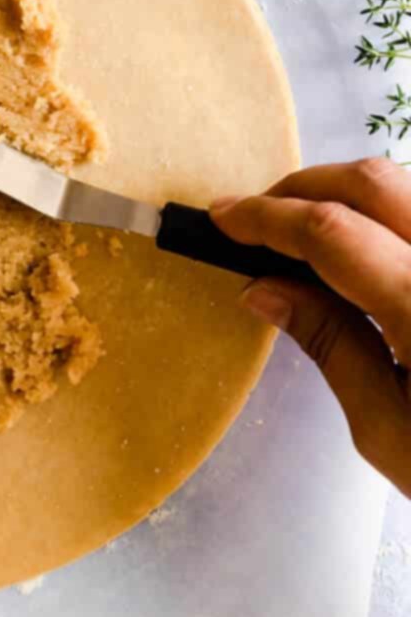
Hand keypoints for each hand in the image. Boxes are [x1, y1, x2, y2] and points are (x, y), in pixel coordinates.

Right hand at [212, 158, 410, 495]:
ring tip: (313, 233)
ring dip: (354, 194)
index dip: (267, 217)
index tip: (223, 218)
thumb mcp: (391, 433)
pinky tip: (374, 249)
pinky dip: (396, 215)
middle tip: (260, 218)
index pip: (331, 232)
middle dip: (306, 187)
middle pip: (374, 182)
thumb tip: (264, 287)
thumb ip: (330, 345)